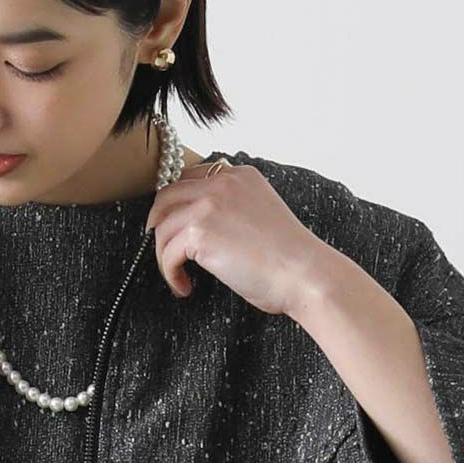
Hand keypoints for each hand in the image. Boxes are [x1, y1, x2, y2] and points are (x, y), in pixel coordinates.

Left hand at [145, 160, 336, 316]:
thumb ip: (233, 207)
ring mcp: (208, 204)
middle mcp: (222, 182)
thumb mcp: (260, 213)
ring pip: (163, 228)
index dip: (175, 203)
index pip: (190, 178)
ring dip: (165, 256)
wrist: (304, 273)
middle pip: (167, 196)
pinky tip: (185, 287)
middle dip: (159, 225)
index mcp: (240, 175)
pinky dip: (171, 274)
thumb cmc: (288, 256)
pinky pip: (167, 253)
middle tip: (164, 249)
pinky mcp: (199, 232)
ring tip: (180, 277)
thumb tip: (201, 225)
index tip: (172, 225)